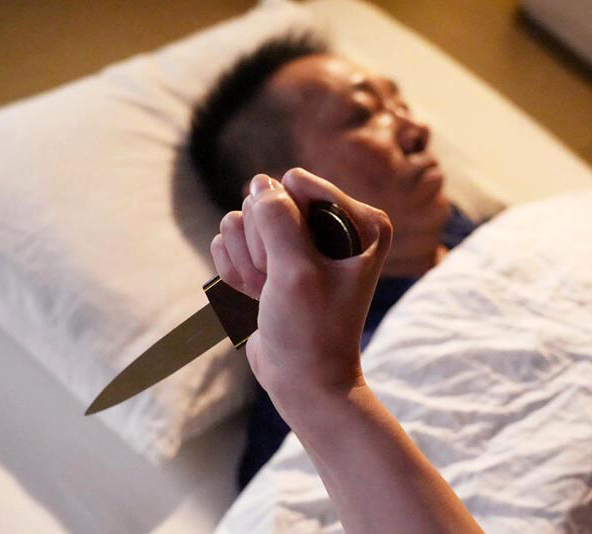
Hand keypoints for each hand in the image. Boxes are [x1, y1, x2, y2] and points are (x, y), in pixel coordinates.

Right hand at [210, 168, 392, 402]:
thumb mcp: (296, 271)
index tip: (299, 268)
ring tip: (270, 293)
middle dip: (262, 248)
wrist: (302, 382)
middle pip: (266, 201)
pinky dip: (235, 273)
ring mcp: (298, 241)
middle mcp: (332, 225)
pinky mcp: (272, 258)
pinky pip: (231, 243)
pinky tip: (256, 297)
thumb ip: (276, 220)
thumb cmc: (310, 332)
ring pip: (242, 221)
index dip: (284, 225)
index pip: (295, 185)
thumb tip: (259, 183)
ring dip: (247, 263)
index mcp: (360, 222)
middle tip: (281, 286)